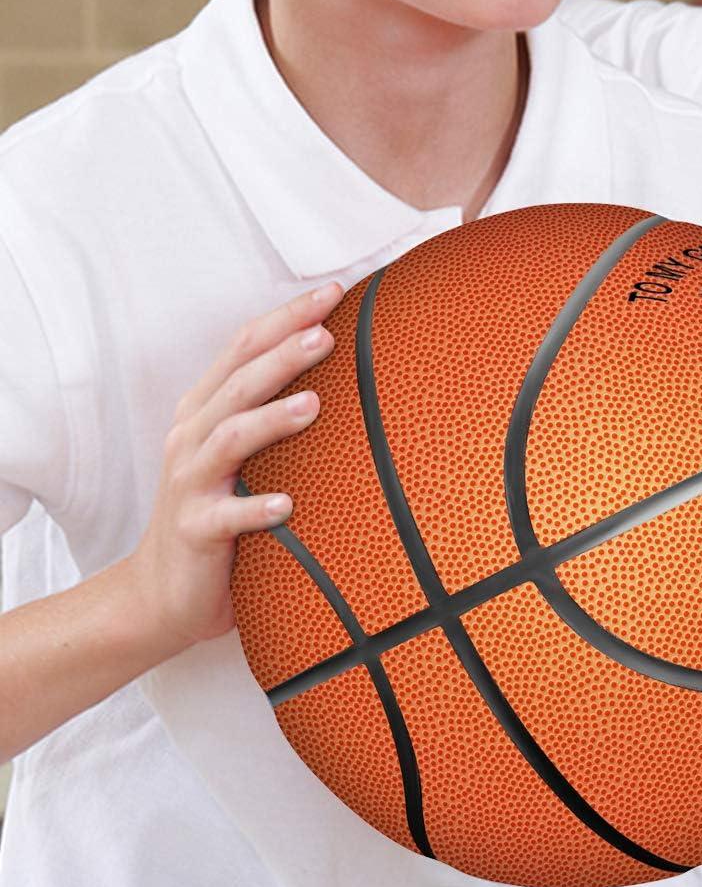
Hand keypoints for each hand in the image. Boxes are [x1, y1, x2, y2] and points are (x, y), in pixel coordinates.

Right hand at [119, 280, 342, 658]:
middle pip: (238, 383)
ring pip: (229, 439)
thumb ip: (276, 413)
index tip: (334, 291)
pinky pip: (226, 517)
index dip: (285, 317)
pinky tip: (289, 504)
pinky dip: (257, 508)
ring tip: (313, 404)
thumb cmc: (217, 511)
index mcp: (206, 410)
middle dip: (282, 355)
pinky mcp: (193, 531)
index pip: (244, 347)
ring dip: (271, 419)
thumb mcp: (241, 455)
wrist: (158, 595)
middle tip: (327, 334)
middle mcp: (192, 437)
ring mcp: (189, 484)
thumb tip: (356, 373)